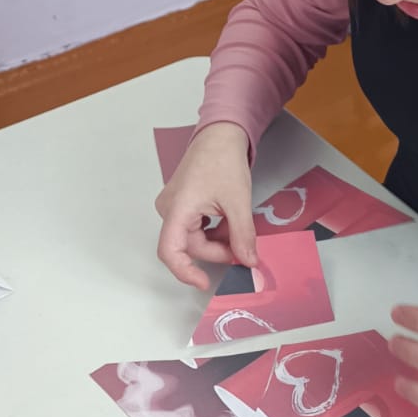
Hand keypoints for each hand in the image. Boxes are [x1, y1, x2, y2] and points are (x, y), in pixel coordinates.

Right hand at [155, 122, 256, 290]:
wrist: (221, 134)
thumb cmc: (224, 160)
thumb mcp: (238, 201)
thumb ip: (242, 235)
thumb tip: (248, 262)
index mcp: (177, 208)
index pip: (170, 251)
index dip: (185, 272)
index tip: (205, 282)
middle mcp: (169, 209)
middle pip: (189, 245)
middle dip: (217, 251)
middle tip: (243, 249)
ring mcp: (174, 206)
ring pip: (194, 238)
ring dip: (217, 240)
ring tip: (238, 229)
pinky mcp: (182, 204)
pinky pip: (195, 227)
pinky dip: (214, 230)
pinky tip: (229, 221)